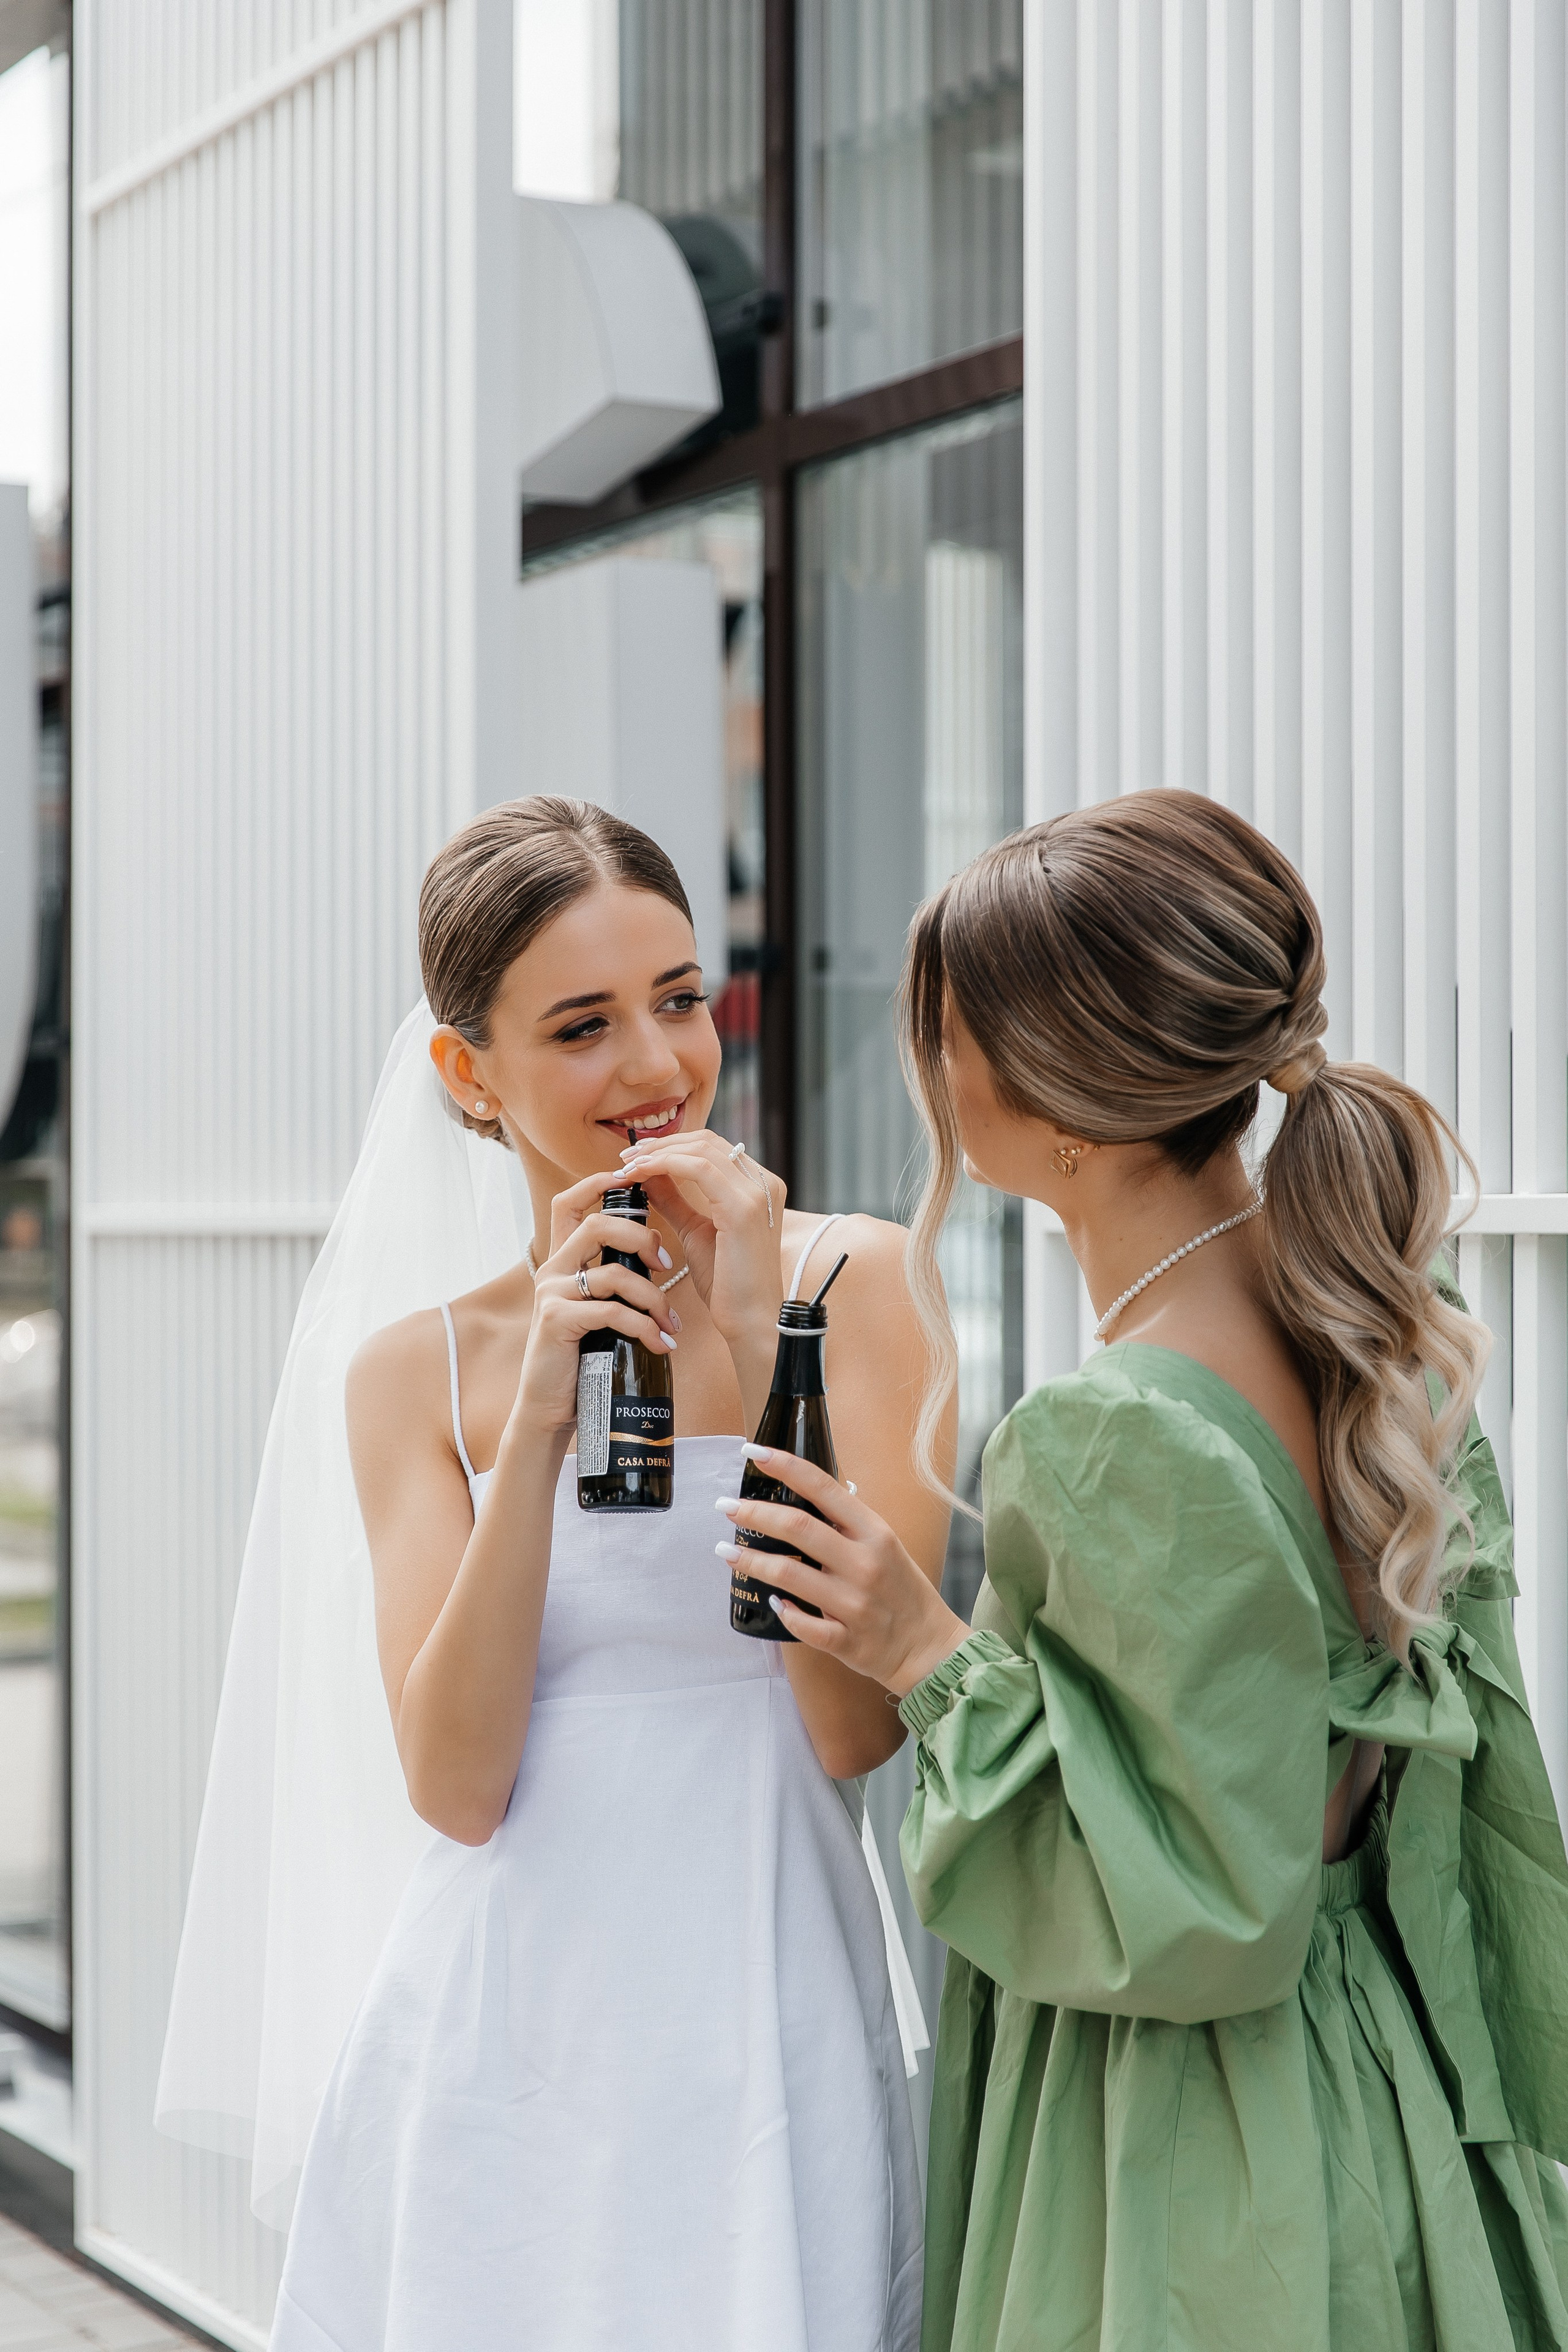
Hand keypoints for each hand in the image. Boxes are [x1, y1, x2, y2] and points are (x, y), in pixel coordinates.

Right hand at [511, 1189, 679, 1439]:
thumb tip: (654, 1254)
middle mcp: (551, 1269)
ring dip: (652, 1298)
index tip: (634, 1180)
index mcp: (561, 1260)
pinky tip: (660, 1345)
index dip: (598, 1183)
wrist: (550, 1406)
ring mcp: (551, 1294)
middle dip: (640, 1238)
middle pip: (597, 1226)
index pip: (569, 1203)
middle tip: (666, 1263)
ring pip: (613, 1273)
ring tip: (670, 1324)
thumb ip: (614, 1279)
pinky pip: (611, 1311)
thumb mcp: (597, 1308)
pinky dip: (643, 1327)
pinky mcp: (556, 1321)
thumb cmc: (581, 1356)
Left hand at [617, 1130, 784, 1353]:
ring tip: (627, 1166)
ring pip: (700, 1149)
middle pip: (706, 1141)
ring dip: (657, 1153)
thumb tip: (649, 1174)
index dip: (671, 1145)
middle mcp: (764, 1182)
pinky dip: (664, 1165)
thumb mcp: (695, 1231)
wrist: (749, 1320)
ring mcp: (757, 1193)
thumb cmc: (727, 1284)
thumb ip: (676, 1200)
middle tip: (626, 1158)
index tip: (637, 1157)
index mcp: (758, 1186)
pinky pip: (698, 1169)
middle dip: (661, 1145)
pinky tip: (639, 1175)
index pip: (711, 1148)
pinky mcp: (743, 1208)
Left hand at [714, 1446, 968, 1696]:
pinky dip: (783, 1611)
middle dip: (754, 1513)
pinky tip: (770, 1601)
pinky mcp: (846, 1639)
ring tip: (725, 1550)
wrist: (930, 1647)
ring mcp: (854, 1603)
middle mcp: (864, 1563)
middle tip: (725, 1506)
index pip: (823, 1487)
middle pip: (797, 1527)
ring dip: (751, 1559)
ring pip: (789, 1575)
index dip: (784, 1466)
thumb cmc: (903, 1590)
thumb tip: (815, 1492)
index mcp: (874, 1532)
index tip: (752, 1451)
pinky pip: (803, 1625)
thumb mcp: (887, 1544)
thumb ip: (851, 1522)